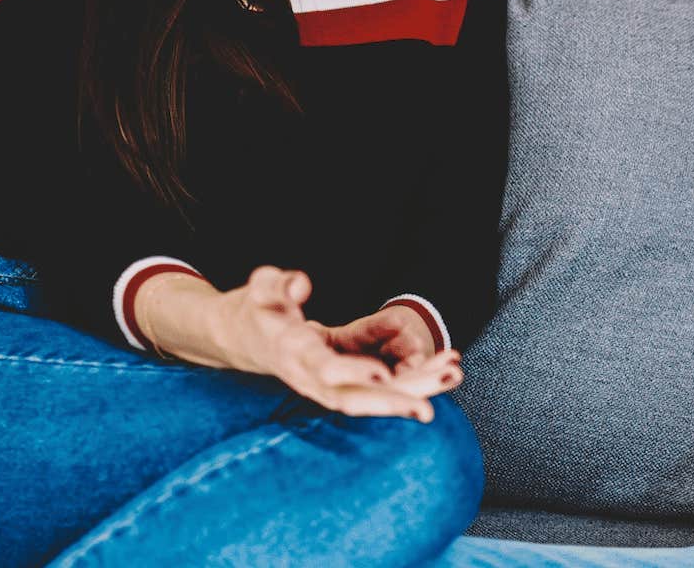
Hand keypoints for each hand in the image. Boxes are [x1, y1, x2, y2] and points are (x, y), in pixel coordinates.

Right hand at [214, 266, 440, 421]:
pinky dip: (408, 386)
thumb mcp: (260, 288)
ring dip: (410, 394)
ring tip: (452, 376)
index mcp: (292, 352)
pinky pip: (374, 393)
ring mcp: (323, 387)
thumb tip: (301, 283)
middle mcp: (309, 378)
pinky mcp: (337, 386)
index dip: (351, 374)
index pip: (322, 370)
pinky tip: (442, 373)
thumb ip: (278, 285)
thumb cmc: (256, 309)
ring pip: (368, 401)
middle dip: (390, 403)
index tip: (381, 373)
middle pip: (351, 400)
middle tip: (429, 409)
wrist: (240, 339)